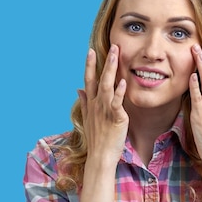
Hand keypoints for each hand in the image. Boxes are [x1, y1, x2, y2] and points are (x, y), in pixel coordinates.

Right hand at [78, 45, 128, 167]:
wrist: (100, 156)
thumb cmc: (96, 139)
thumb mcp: (87, 118)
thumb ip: (84, 102)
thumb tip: (78, 89)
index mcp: (91, 103)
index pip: (89, 80)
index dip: (89, 65)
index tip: (90, 51)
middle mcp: (96, 104)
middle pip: (99, 79)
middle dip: (104, 61)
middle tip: (112, 46)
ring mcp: (105, 110)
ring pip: (107, 86)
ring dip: (111, 69)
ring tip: (116, 55)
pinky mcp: (115, 118)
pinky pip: (116, 102)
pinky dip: (119, 92)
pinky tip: (123, 81)